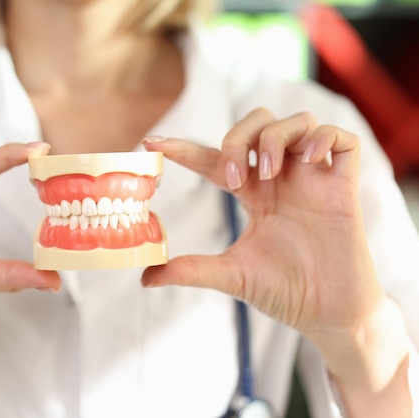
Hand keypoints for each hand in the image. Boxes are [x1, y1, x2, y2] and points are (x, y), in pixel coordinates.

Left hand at [141, 108, 411, 414]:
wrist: (329, 316)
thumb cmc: (284, 293)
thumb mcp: (231, 275)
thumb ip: (190, 270)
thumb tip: (145, 278)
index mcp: (254, 195)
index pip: (216, 158)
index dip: (184, 148)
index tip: (152, 143)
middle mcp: (282, 180)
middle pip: (259, 124)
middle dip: (239, 137)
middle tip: (233, 179)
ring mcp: (313, 180)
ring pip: (297, 122)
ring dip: (276, 138)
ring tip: (269, 174)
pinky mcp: (344, 187)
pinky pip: (342, 139)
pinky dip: (323, 137)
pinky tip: (309, 159)